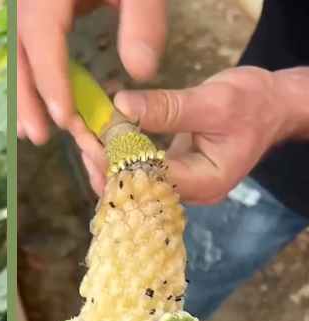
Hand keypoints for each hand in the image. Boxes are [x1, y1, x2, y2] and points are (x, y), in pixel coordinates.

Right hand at [19, 0, 166, 143]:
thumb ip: (143, 20)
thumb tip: (142, 72)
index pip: (43, 39)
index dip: (51, 81)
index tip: (64, 117)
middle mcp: (31, 0)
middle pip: (20, 53)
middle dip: (27, 97)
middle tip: (38, 137)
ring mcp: (31, 4)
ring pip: (20, 53)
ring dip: (25, 93)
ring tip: (33, 131)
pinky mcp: (41, 9)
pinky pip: (29, 47)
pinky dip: (33, 76)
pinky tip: (41, 100)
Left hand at [91, 66, 308, 202]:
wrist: (271, 105)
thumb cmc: (252, 103)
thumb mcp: (213, 101)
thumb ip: (168, 108)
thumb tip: (121, 106)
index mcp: (206, 183)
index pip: (150, 181)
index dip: (116, 162)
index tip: (90, 138)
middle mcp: (188, 192)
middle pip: (132, 188)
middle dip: (100, 160)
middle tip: (76, 130)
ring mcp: (176, 184)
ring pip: (127, 181)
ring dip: (100, 157)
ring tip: (79, 129)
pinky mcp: (166, 171)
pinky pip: (132, 169)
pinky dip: (112, 151)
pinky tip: (94, 134)